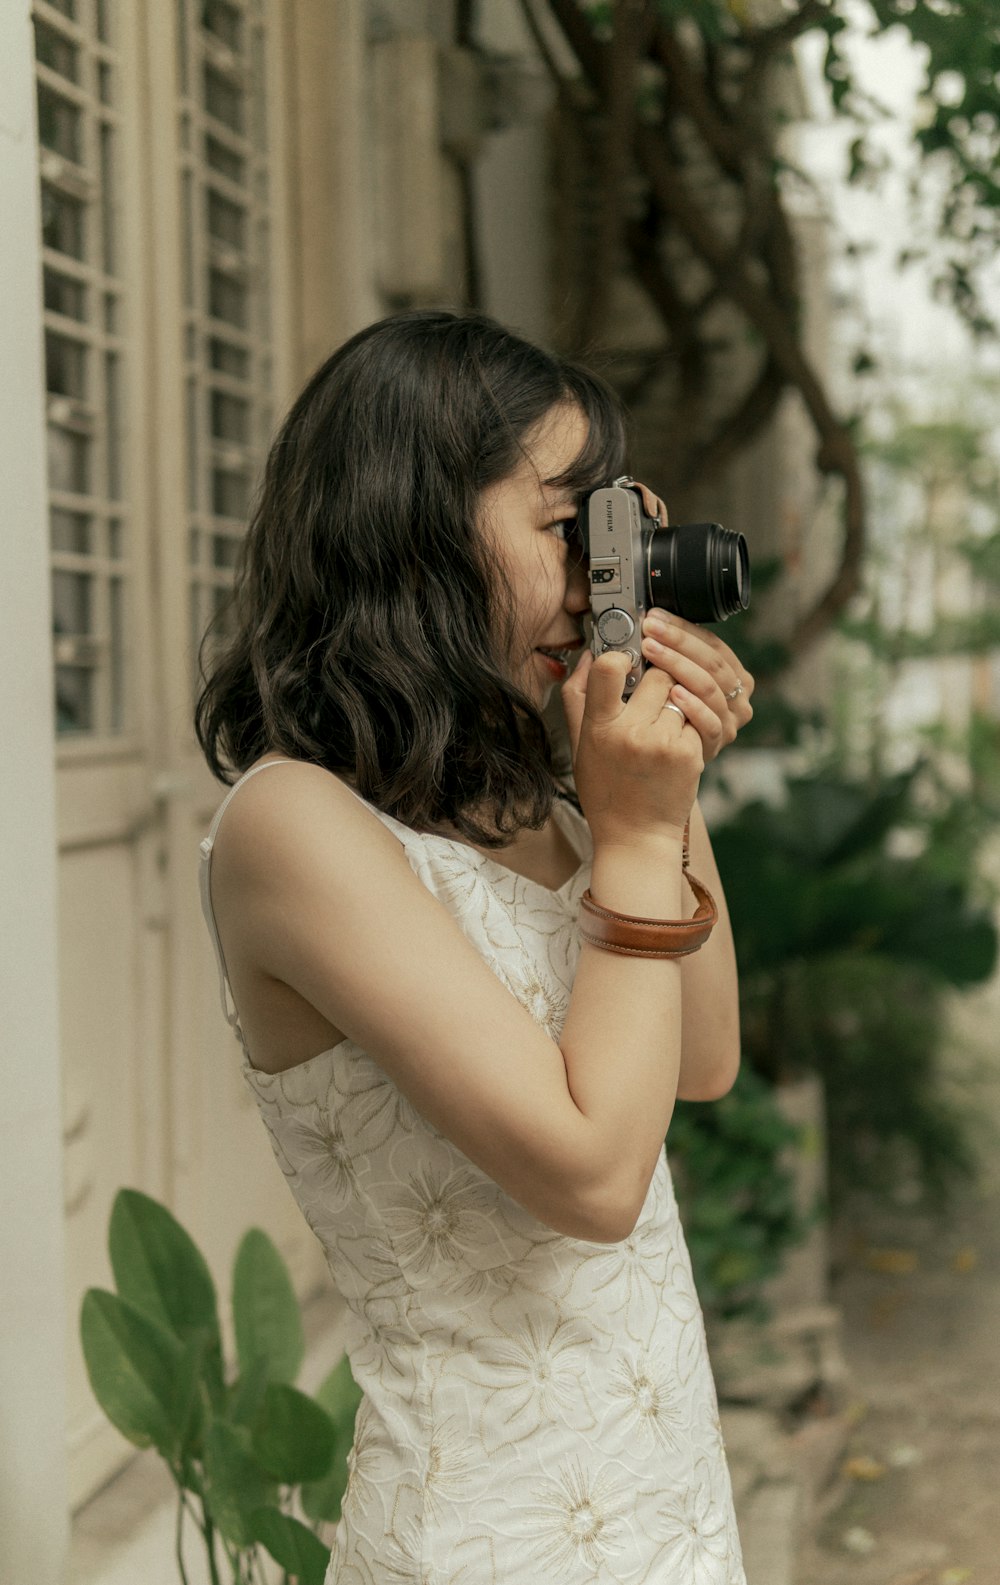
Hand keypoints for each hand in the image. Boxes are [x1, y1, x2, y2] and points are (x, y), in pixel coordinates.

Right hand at [561, 649, 703, 847]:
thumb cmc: (605, 790)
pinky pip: (698, 718)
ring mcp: (664, 743)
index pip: (608, 669)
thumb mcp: (580, 745)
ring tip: (664, 725)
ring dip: (679, 702)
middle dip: (660, 679)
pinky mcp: (690, 754)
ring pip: (683, 694)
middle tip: (653, 696)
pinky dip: (691, 725)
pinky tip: (676, 745)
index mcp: (599, 727)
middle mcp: (630, 733)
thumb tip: (589, 655)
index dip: (621, 656)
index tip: (626, 660)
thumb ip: (578, 697)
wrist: (636, 836)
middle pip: (659, 674)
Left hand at [638, 609, 753, 761]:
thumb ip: (671, 657)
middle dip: (678, 642)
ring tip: (652, 652)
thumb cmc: (663, 719)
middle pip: (712, 662)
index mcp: (733, 676)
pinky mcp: (716, 743)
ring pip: (710, 687)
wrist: (660, 772)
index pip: (712, 644)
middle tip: (649, 631)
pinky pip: (709, 722)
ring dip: (679, 665)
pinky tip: (673, 693)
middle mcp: (738, 697)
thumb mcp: (674, 683)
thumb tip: (648, 623)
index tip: (655, 617)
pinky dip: (692, 706)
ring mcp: (729, 721)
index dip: (684, 629)